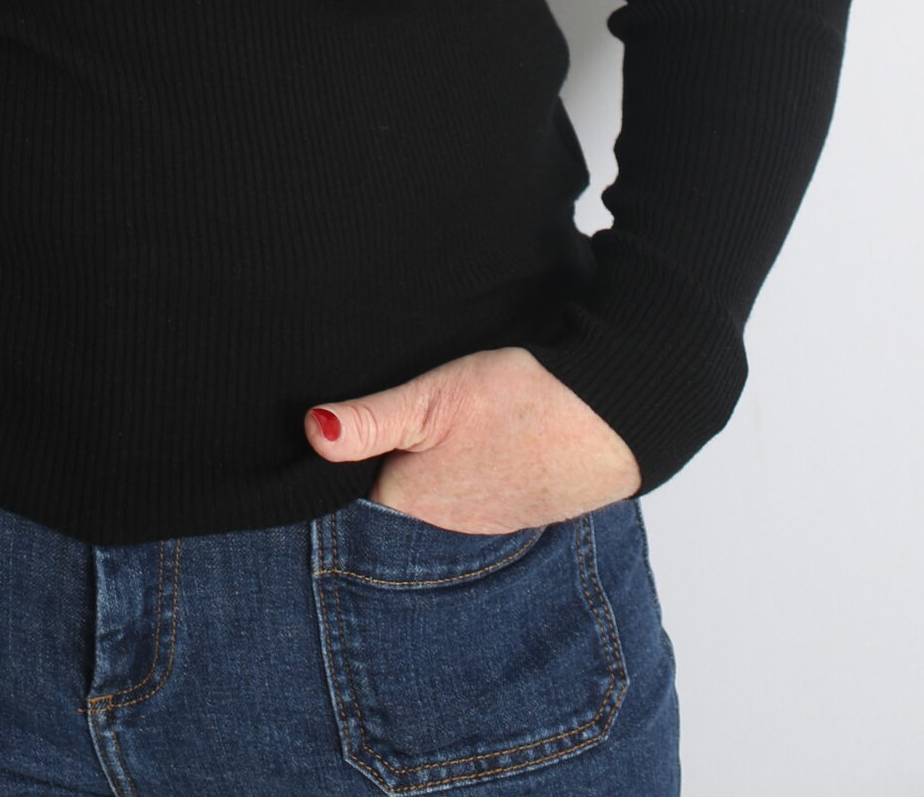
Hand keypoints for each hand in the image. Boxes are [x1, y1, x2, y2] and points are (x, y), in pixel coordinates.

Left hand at [305, 344, 638, 533]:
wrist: (612, 418)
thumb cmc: (518, 402)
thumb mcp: (432, 397)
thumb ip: (370, 419)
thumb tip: (312, 431)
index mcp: (409, 502)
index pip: (352, 490)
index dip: (343, 459)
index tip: (332, 429)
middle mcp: (442, 526)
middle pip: (391, 493)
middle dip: (381, 463)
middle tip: (376, 418)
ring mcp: (482, 521)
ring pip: (432, 492)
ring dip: (424, 466)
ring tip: (424, 428)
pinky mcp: (514, 507)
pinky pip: (470, 492)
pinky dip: (462, 470)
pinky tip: (468, 442)